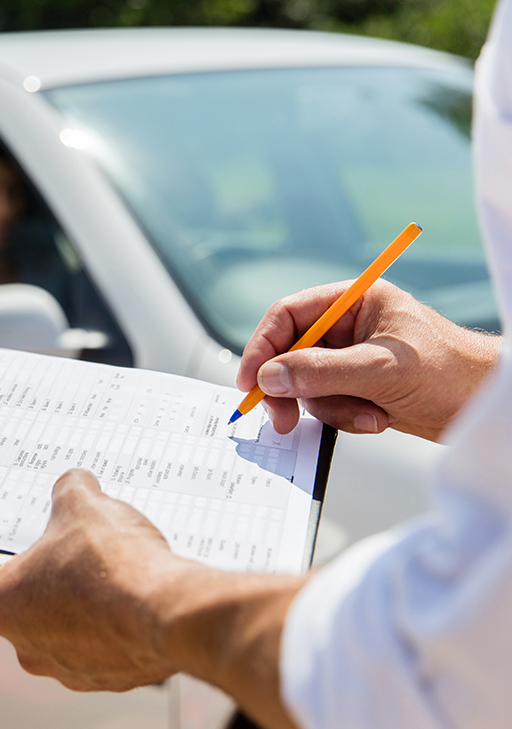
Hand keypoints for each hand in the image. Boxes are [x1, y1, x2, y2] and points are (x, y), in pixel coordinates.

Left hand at [0, 470, 317, 728]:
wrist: (168, 613)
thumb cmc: (111, 562)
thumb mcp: (83, 504)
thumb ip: (70, 490)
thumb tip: (75, 484)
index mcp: (0, 605)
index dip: (17, 543)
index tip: (38, 530)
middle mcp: (25, 647)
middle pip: (32, 599)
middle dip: (55, 573)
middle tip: (80, 546)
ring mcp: (68, 670)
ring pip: (70, 626)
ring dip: (86, 603)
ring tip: (114, 572)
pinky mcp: (108, 680)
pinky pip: (106, 646)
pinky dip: (117, 625)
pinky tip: (135, 599)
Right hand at [238, 280, 500, 440]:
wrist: (486, 406)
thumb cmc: (451, 372)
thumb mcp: (380, 369)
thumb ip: (321, 371)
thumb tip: (270, 377)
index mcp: (355, 301)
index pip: (289, 316)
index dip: (263, 347)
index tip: (251, 382)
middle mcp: (349, 326)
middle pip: (290, 354)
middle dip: (292, 389)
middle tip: (282, 419)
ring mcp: (351, 358)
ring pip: (307, 385)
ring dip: (331, 407)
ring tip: (369, 414)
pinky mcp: (357, 387)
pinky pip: (327, 404)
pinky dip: (346, 417)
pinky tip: (378, 418)